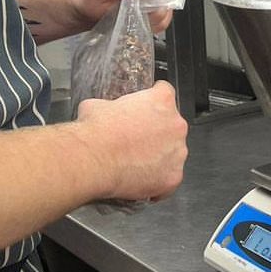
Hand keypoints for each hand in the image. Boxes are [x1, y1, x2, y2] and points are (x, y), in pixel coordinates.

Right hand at [76, 81, 188, 201]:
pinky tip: (140, 176)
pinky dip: (158, 178)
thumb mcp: (99, 103)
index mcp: (162, 99)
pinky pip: (169, 176)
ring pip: (173, 151)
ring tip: (136, 160)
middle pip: (172, 124)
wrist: (93, 160)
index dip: (152, 102)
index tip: (145, 110)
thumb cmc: (97, 132)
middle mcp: (175, 124)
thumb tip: (107, 110)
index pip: (165, 93)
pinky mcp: (173, 176)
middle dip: (157, 131)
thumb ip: (114, 105)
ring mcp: (177, 151)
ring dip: (159, 154)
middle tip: (136, 139)